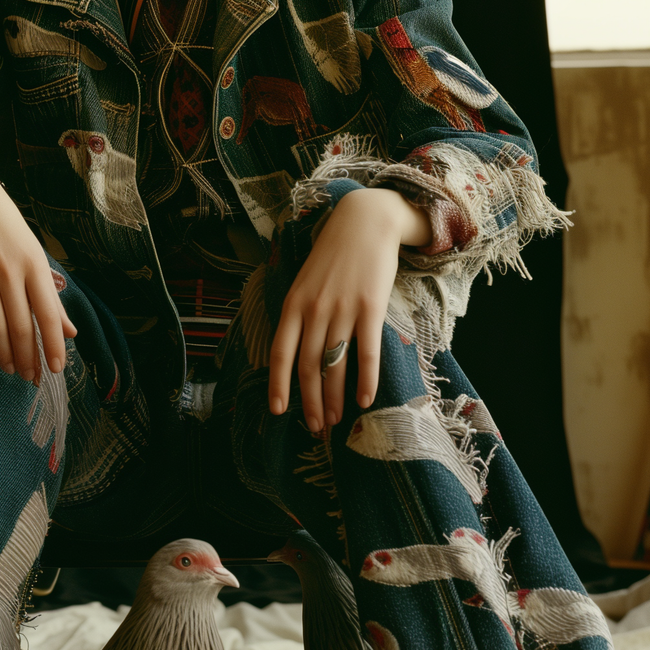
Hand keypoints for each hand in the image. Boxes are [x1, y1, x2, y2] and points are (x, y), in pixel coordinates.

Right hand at [0, 166, 76, 380]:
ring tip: (10, 369)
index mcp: (35, 266)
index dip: (54, 345)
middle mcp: (10, 271)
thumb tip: (70, 331)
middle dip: (28, 357)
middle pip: (22, 326)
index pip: (49, 314)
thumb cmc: (8, 229)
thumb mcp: (35, 256)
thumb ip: (50, 295)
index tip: (57, 369)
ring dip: (5, 354)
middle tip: (30, 376)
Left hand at [267, 188, 431, 431]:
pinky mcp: (371, 308)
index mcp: (293, 304)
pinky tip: (364, 401)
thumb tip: (297, 351)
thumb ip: (299, 314)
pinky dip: (365, 381)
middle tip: (314, 427)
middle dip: (309, 402)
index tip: (278, 411)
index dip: (277, 385)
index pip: (280, 353)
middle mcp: (314, 310)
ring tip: (334, 420)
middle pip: (308, 366)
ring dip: (333, 398)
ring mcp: (343, 309)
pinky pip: (366, 352)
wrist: (365, 222)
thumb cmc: (334, 255)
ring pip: (335, 365)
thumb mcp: (305, 281)